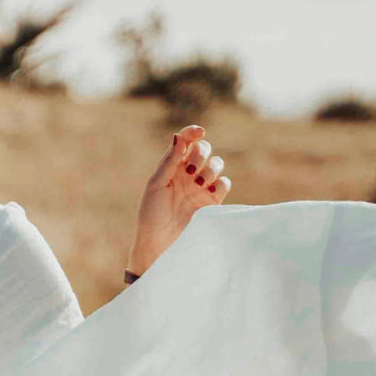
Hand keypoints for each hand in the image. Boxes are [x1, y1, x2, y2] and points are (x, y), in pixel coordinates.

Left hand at [128, 124, 231, 276]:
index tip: (199, 132)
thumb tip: (179, 135)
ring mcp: (201, 187)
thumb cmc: (151, 213)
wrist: (159, 243)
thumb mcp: (157, 184)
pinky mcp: (212, 202)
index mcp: (171, 166)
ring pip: (216, 164)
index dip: (193, 132)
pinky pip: (224, 183)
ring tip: (198, 183)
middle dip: (201, 153)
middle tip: (191, 169)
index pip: (186, 142)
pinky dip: (221, 182)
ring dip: (210, 168)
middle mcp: (187, 173)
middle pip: (204, 149)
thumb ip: (170, 160)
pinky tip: (209, 190)